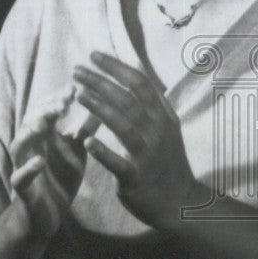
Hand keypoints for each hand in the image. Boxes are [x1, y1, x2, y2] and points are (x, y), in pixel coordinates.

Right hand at [9, 86, 97, 239]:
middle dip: (46, 109)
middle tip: (64, 102)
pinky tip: (39, 161)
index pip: (46, 109)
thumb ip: (84, 129)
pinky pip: (19, 177)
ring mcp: (23, 166)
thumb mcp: (76, 151)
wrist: (47, 216)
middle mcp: (30, 146)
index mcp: (43, 136)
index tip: (75, 88)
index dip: (58, 98)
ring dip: (31, 132)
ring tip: (46, 123)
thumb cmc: (60, 177)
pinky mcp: (23, 189)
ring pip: (19, 144)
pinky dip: (27, 168)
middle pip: (30, 120)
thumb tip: (102, 103)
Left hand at [73, 52, 197, 227]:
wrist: (181, 202)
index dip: (116, 67)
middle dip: (101, 82)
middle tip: (76, 70)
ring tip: (78, 94)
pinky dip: (104, 153)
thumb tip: (137, 75)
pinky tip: (87, 141)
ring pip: (124, 126)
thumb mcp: (168, 128)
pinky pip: (119, 164)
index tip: (94, 55)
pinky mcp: (137, 178)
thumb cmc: (168, 162)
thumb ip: (154, 105)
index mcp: (162, 117)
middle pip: (128, 99)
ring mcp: (148, 155)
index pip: (140, 83)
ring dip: (100, 109)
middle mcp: (157, 132)